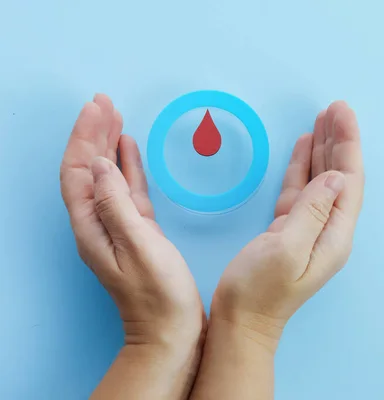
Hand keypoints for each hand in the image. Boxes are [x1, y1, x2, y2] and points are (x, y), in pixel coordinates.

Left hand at [60, 94, 204, 346]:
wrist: (171, 329)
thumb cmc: (157, 294)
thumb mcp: (138, 246)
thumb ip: (117, 204)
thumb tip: (101, 164)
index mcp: (91, 226)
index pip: (79, 171)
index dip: (85, 137)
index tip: (98, 108)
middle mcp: (99, 223)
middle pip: (89, 169)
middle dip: (94, 133)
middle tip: (105, 103)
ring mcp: (118, 225)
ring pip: (108, 175)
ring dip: (109, 145)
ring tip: (115, 117)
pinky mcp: (139, 229)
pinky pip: (128, 189)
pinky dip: (127, 166)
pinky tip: (130, 150)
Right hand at [211, 101, 363, 343]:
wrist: (241, 322)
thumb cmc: (259, 291)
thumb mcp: (286, 249)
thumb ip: (313, 211)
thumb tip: (336, 176)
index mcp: (334, 235)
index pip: (348, 180)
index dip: (347, 144)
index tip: (342, 113)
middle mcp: (328, 230)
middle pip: (339, 176)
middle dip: (338, 140)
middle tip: (334, 107)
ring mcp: (309, 229)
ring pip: (320, 180)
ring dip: (322, 149)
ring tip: (321, 119)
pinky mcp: (288, 230)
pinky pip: (301, 190)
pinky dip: (302, 167)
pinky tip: (303, 148)